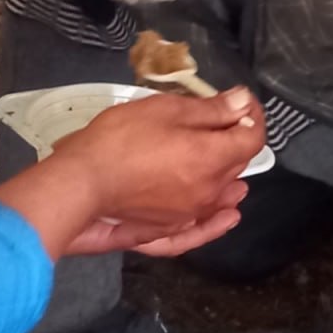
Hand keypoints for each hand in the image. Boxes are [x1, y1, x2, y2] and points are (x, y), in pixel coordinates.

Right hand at [0, 86, 262, 260]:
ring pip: (221, 195)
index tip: (240, 102)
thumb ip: (209, 109)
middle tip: (221, 121)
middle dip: (235, 141)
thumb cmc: (120, 139)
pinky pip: (200, 229)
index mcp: (212, 158)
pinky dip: (217, 222)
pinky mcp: (168, 229)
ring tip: (229, 165)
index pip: (251, 138)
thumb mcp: (165, 110)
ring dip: (230, 177)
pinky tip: (227, 217)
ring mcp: (189, 214)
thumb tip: (244, 103)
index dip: (251, 117)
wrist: (81, 183)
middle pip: (236, 165)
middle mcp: (209, 191)